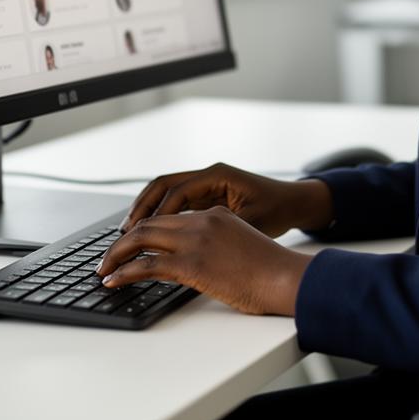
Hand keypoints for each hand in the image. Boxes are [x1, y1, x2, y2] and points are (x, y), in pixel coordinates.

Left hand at [95, 206, 313, 314]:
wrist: (286, 278)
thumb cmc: (270, 270)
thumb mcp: (239, 246)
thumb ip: (215, 245)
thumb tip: (193, 265)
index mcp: (215, 213)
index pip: (168, 215)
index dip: (143, 228)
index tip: (129, 244)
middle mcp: (203, 220)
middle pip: (150, 222)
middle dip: (123, 241)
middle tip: (107, 258)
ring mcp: (196, 239)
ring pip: (142, 238)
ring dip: (117, 255)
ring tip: (104, 270)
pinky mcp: (192, 263)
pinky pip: (147, 264)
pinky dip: (124, 272)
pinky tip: (114, 281)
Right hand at [120, 162, 333, 238]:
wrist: (294, 203)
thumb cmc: (277, 211)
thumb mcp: (249, 223)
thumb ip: (218, 229)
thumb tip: (187, 245)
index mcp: (217, 175)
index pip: (176, 192)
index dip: (155, 214)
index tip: (138, 235)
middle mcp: (208, 174)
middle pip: (163, 185)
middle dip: (142, 207)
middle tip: (124, 232)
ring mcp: (206, 183)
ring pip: (167, 192)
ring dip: (148, 210)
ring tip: (129, 233)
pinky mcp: (207, 194)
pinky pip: (176, 201)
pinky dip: (161, 214)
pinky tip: (150, 233)